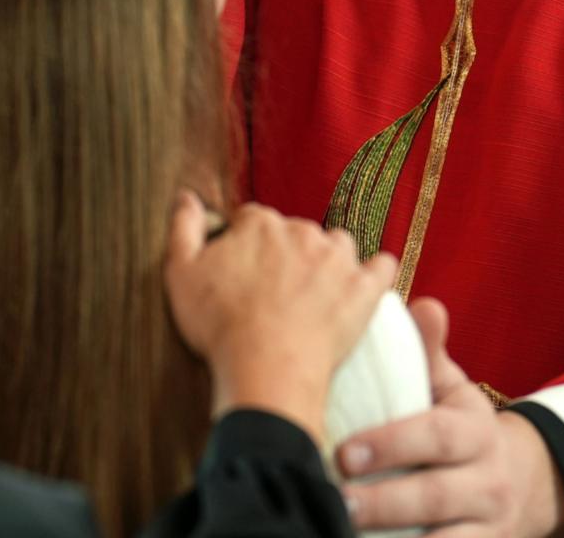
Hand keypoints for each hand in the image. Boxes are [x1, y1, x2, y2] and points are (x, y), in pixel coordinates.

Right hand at [165, 194, 398, 441]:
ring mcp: (337, 258)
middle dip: (285, 255)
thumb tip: (186, 196)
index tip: (241, 270)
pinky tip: (364, 286)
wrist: (266, 367)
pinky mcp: (364, 288)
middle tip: (273, 292)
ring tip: (313, 295)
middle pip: (294, 232)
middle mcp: (302, 231)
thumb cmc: (220, 325)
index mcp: (259, 224)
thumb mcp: (181, 273)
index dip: (244, 244)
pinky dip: (375, 273)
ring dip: (327, 262)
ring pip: (337, 245)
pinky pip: (382, 267)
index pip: (252, 220)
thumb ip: (184, 228)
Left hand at [338, 299, 563, 537]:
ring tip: (343, 533)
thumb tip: (424, 304)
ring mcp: (487, 525)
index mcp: (475, 429)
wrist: (518, 482)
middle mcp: (487, 480)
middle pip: (434, 495)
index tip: (345, 452)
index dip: (392, 444)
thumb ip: (429, 353)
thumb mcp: (450, 389)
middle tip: (335, 499)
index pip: (437, 436)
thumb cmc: (458, 427)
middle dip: (383, 500)